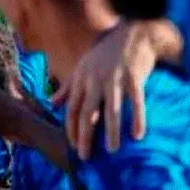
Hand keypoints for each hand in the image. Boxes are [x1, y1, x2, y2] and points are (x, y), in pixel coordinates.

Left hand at [52, 21, 155, 158]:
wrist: (133, 32)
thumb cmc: (105, 52)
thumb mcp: (82, 67)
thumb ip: (67, 87)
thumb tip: (51, 103)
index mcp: (81, 79)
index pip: (72, 109)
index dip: (71, 129)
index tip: (73, 147)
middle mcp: (95, 80)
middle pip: (87, 113)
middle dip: (85, 136)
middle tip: (85, 156)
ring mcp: (115, 79)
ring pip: (111, 110)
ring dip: (111, 132)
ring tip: (112, 150)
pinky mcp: (134, 76)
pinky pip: (136, 101)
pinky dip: (137, 118)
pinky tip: (137, 135)